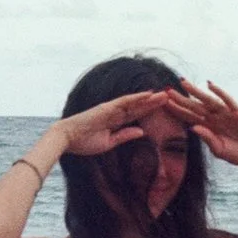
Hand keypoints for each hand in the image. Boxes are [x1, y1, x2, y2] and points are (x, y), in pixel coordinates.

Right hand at [53, 89, 171, 156]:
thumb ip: (125, 136)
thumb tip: (142, 132)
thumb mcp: (109, 143)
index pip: (136, 116)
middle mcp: (115, 113)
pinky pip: (125, 102)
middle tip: (170, 97)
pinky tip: (149, 94)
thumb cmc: (84, 143)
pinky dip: (137, 97)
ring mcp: (111, 109)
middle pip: (138, 107)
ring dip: (150, 98)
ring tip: (165, 94)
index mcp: (115, 122)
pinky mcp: (107, 108)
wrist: (67, 139)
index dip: (149, 112)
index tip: (163, 110)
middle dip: (154, 103)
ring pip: (135, 102)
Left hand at [170, 80, 237, 170]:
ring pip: (206, 100)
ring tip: (183, 82)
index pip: (188, 116)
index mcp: (207, 126)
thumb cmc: (236, 153)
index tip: (163, 103)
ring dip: (195, 91)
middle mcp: (213, 117)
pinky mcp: (236, 111)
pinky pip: (226, 99)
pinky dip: (218, 92)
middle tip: (166, 90)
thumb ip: (207, 138)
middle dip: (180, 98)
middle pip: (193, 106)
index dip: (176, 109)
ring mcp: (224, 113)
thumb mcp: (219, 149)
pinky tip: (209, 84)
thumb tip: (193, 127)